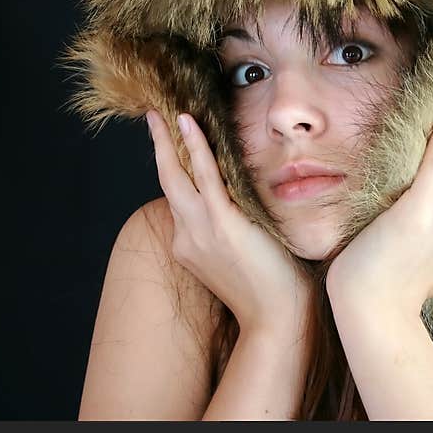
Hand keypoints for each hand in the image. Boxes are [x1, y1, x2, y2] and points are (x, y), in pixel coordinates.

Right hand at [146, 110, 310, 334]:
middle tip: (154, 118)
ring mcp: (200, 230)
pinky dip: (194, 147)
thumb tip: (243, 203)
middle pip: (167, 182)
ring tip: (164, 114)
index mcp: (190, 246)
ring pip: (176, 175)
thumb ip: (231, 230)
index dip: (175, 168)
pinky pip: (204, 176)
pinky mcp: (222, 223)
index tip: (173, 147)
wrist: (278, 319)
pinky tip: (188, 123)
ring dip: (168, 140)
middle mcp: (187, 236)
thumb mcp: (239, 258)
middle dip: (159, 148)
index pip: (178, 198)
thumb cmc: (270, 290)